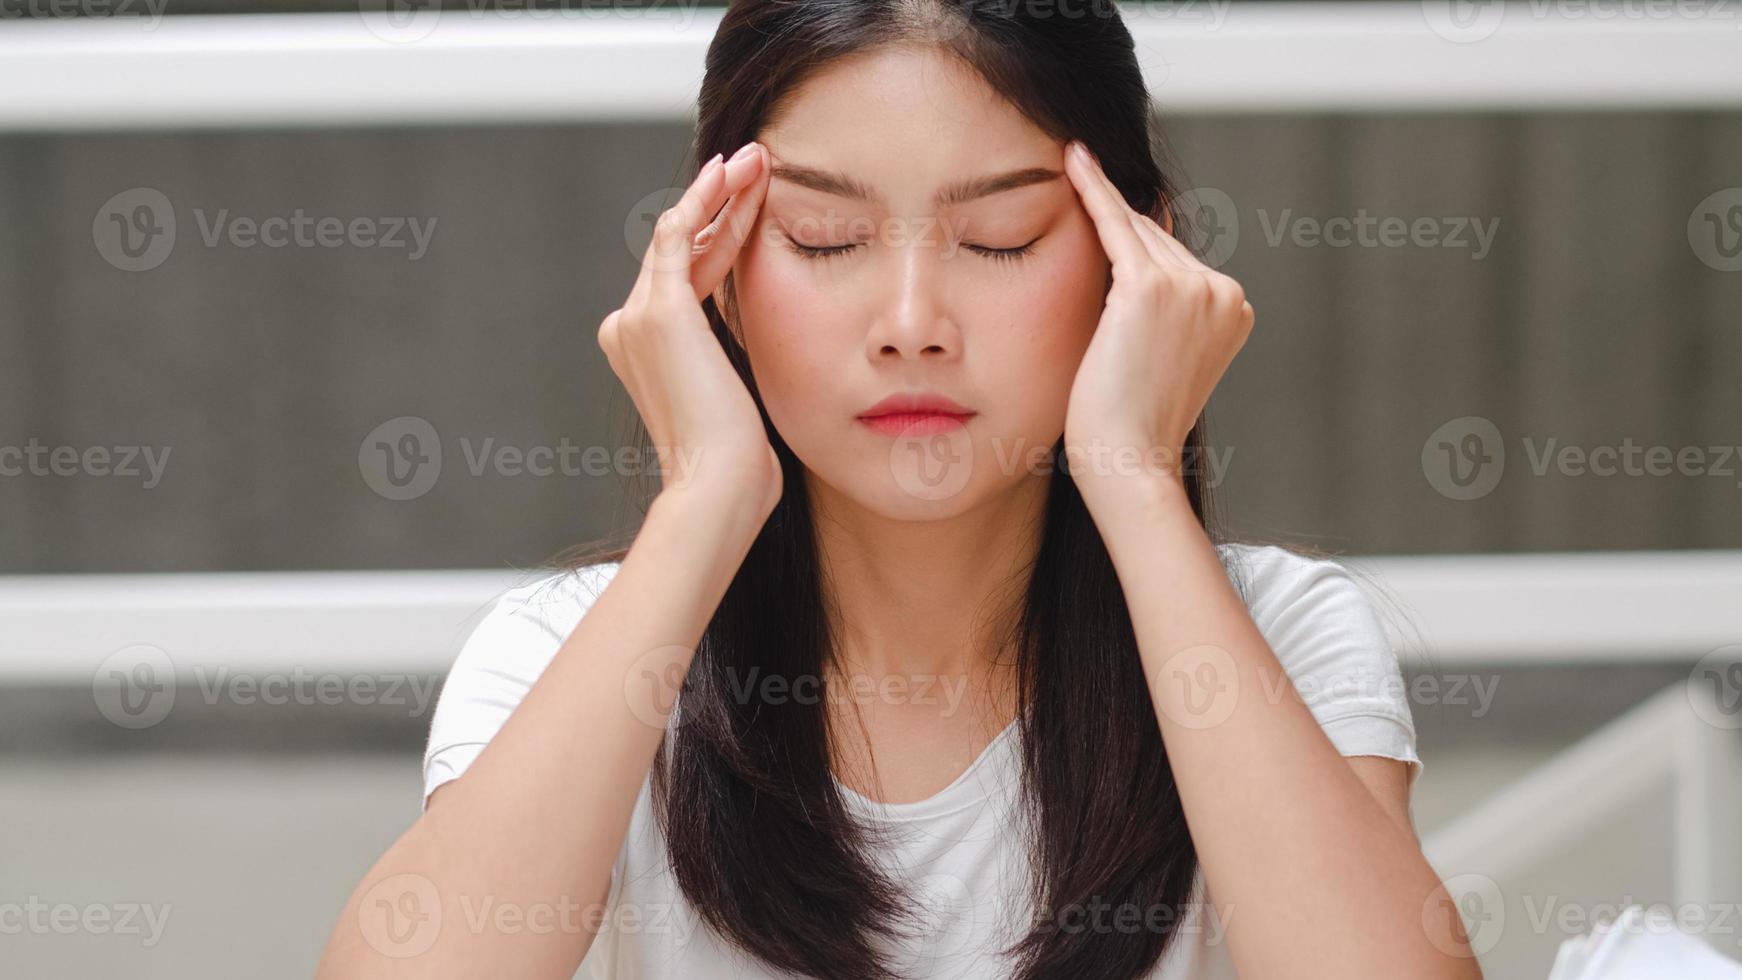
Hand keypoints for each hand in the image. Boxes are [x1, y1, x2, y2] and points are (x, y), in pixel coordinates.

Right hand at [598, 142, 781, 518]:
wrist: (719, 483)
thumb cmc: (738, 462)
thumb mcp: (737, 397)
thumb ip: (735, 361)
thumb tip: (770, 347)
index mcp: (643, 350)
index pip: (685, 277)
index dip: (719, 235)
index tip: (751, 203)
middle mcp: (628, 328)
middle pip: (680, 249)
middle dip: (721, 203)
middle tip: (755, 162)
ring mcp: (636, 316)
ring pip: (680, 234)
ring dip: (720, 192)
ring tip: (757, 158)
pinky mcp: (658, 309)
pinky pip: (677, 235)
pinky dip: (704, 201)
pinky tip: (733, 175)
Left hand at [1060, 139, 1253, 503]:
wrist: (1129, 462)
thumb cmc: (1129, 424)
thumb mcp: (1159, 359)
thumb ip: (1159, 313)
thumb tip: (1129, 262)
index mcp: (1234, 308)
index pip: (1175, 257)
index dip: (1133, 246)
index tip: (1103, 203)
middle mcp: (1223, 291)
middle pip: (1157, 238)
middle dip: (1116, 228)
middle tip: (1075, 173)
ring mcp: (1191, 286)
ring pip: (1134, 232)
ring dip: (1099, 207)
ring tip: (1070, 164)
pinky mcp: (1149, 286)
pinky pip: (1112, 224)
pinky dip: (1091, 190)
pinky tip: (1073, 160)